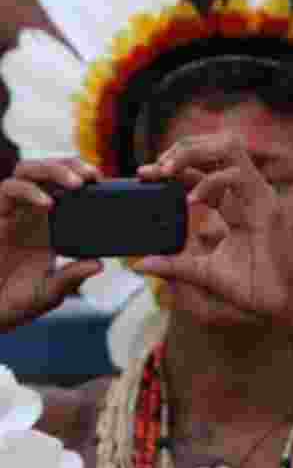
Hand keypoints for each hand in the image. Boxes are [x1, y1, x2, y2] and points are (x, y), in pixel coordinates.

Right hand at [0, 159, 102, 330]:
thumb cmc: (15, 301)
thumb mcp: (50, 291)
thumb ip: (71, 276)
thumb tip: (98, 264)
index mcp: (52, 225)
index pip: (68, 189)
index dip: (86, 180)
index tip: (107, 184)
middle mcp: (32, 213)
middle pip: (49, 170)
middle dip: (72, 165)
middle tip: (93, 176)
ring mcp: (13, 212)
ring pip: (29, 170)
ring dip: (54, 169)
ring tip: (77, 183)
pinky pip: (8, 189)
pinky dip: (30, 190)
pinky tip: (48, 204)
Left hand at [133, 133, 292, 326]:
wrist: (285, 306)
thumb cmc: (255, 288)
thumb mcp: (205, 273)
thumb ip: (175, 265)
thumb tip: (139, 265)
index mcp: (237, 204)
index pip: (204, 170)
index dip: (174, 167)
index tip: (143, 174)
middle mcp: (250, 193)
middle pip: (217, 147)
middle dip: (183, 148)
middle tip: (155, 168)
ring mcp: (260, 196)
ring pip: (229, 147)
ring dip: (193, 152)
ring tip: (167, 170)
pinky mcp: (267, 206)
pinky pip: (237, 176)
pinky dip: (211, 181)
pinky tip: (192, 201)